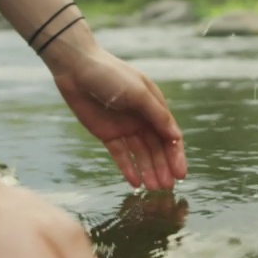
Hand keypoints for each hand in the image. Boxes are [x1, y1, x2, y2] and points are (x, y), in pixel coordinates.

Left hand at [51, 46, 186, 190]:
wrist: (76, 68)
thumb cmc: (111, 75)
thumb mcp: (138, 93)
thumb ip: (156, 115)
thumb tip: (176, 137)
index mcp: (154, 106)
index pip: (170, 135)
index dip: (176, 155)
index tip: (180, 175)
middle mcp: (142, 118)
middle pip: (157, 148)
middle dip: (163, 167)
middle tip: (167, 188)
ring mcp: (125, 127)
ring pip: (140, 154)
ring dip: (148, 170)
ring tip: (152, 189)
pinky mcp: (107, 133)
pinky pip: (121, 154)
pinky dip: (128, 168)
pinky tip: (135, 182)